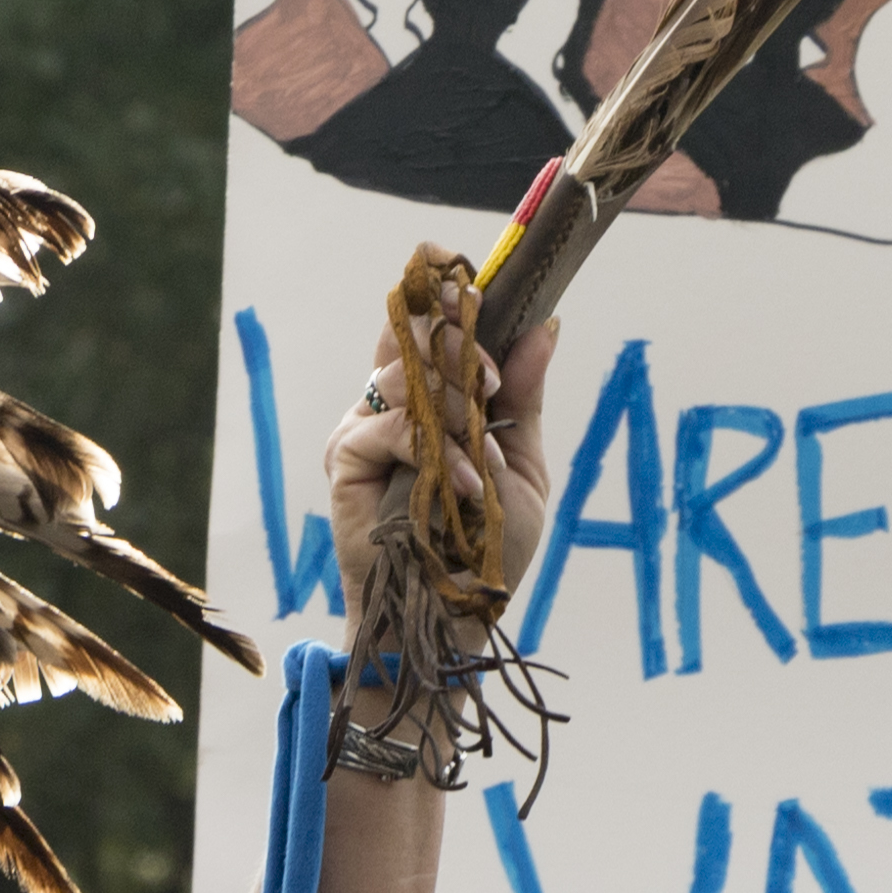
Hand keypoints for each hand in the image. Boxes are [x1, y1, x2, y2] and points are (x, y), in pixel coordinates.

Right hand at [322, 313, 558, 608]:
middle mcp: (394, 402)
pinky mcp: (346, 455)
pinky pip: (391, 424)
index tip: (475, 283)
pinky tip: (466, 483)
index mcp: (433, 396)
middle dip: (458, 338)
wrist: (454, 609)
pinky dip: (437, 449)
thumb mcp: (522, 463)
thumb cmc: (487, 545)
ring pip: (404, 370)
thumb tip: (545, 324)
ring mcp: (366, 425)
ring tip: (484, 448)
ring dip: (456, 402)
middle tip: (491, 380)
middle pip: (411, 328)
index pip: (428, 322)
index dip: (446, 292)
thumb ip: (525, 395)